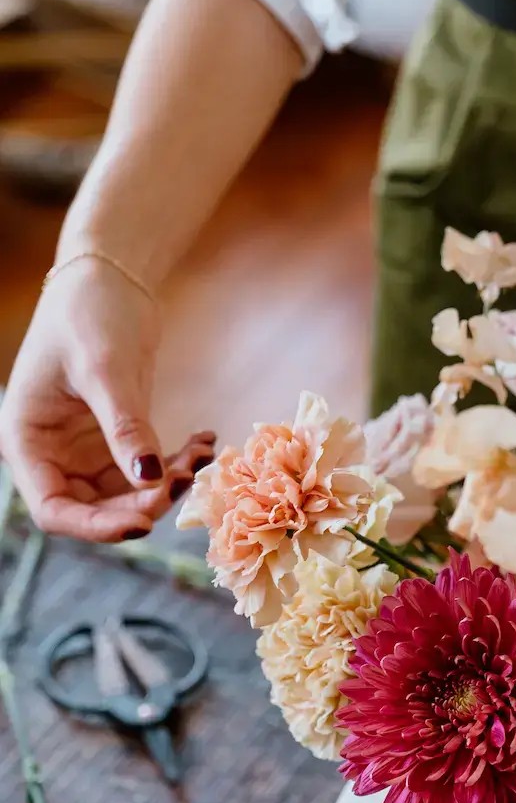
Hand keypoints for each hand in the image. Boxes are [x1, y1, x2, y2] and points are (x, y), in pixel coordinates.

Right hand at [0, 259, 214, 542]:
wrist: (109, 276)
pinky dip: (174, 461)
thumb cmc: (90, 312)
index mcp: (27, 439)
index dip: (95, 526)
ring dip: (164, 484)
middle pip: (92, 507)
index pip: (53, 508)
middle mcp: (51, 451)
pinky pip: (145, 466)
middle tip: (184, 483)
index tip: (144, 523)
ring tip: (200, 456)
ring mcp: (83, 446)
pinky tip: (202, 441)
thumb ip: (125, 426)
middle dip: (140, 504)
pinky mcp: (115, 433)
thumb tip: (150, 479)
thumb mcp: (106, 370)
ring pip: (125, 492)